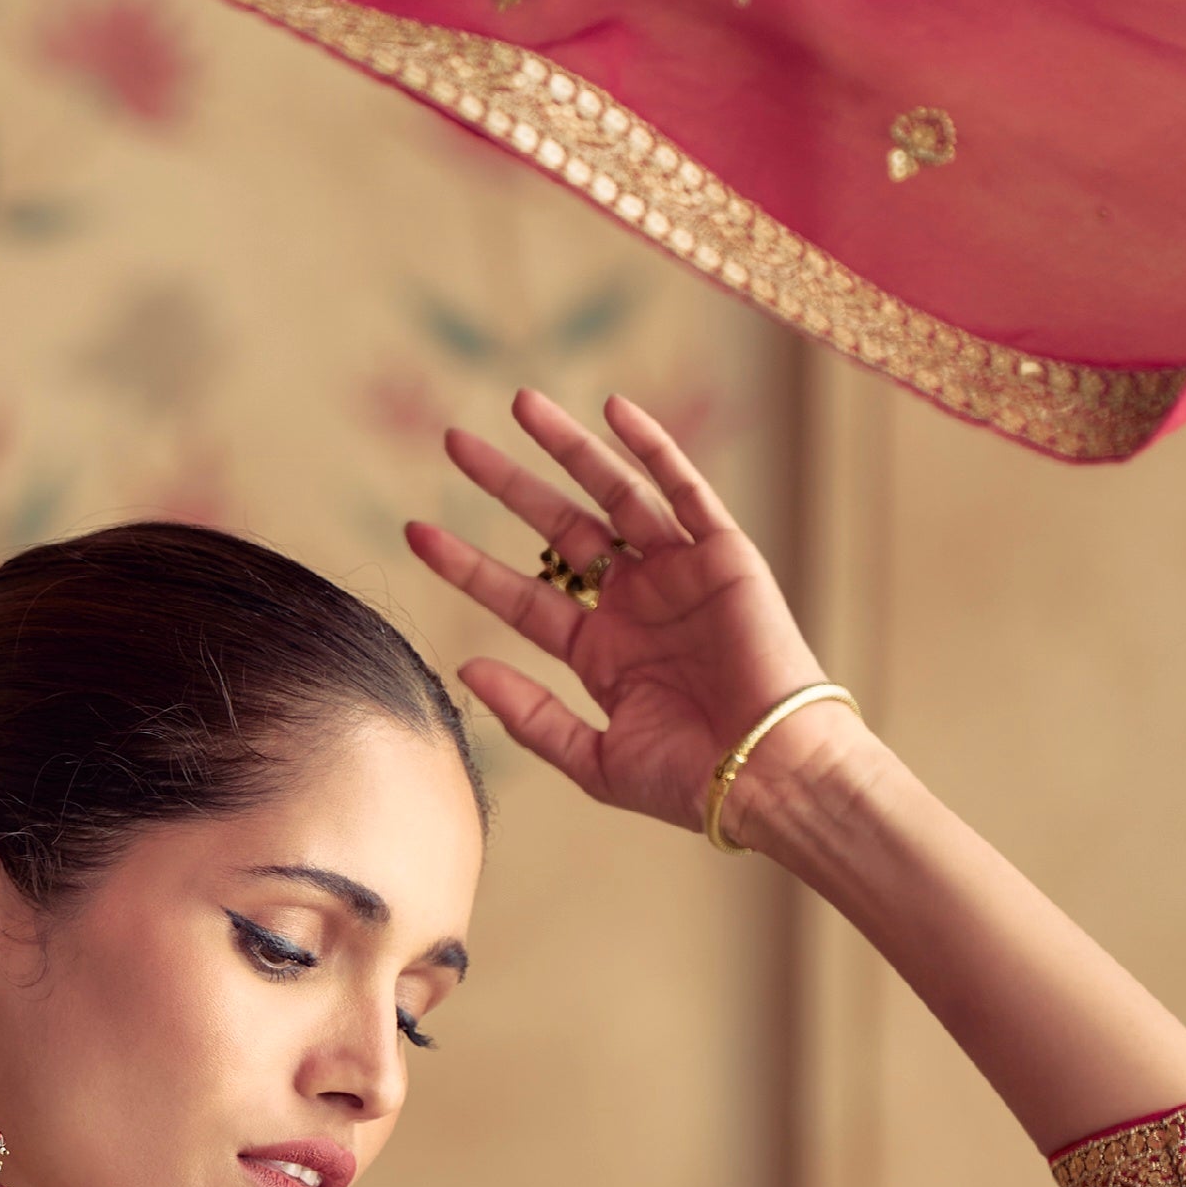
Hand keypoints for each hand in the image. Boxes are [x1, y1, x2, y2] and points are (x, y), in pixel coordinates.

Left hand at [404, 387, 854, 833]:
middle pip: (558, 528)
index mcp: (599, 652)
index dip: (467, 563)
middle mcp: (634, 604)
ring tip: (520, 404)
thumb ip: (529, 716)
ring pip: (613, 494)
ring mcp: (677, 575)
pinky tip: (613, 410)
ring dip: (569, 448)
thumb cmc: (690, 781)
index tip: (415, 531)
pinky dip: (653, 448)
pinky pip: (685, 490)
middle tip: (454, 441)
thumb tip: (465, 668)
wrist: (770, 776)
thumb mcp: (592, 759)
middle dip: (507, 483)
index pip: (519, 595)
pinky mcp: (725, 556)